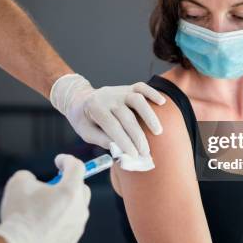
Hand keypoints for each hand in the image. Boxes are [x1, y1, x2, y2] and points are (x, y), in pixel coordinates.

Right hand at [0, 155, 90, 242]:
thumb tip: (32, 182)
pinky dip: (60, 223)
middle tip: (52, 186)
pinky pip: (68, 227)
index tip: (58, 161)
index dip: (67, 160)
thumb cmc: (19, 215)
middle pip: (81, 189)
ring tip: (44, 208)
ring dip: (64, 205)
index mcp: (70, 191)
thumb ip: (29, 176)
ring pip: (76, 210)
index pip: (77, 167)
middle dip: (69, 184)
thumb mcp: (18, 183)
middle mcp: (79, 209)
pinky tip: (43, 226)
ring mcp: (77, 227)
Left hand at [50, 74, 165, 157]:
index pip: (112, 126)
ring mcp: (119, 90)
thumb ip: (101, 139)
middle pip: (126, 116)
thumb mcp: (86, 132)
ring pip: (137, 99)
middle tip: (145, 152)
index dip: (124, 141)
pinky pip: (141, 87)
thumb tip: (120, 149)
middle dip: (137, 136)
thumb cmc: (85, 120)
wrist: (81, 99)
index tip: (134, 155)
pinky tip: (162, 103)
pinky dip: (152, 93)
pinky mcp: (127, 88)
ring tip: (158, 132)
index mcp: (94, 107)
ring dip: (149, 116)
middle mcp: (107, 97)